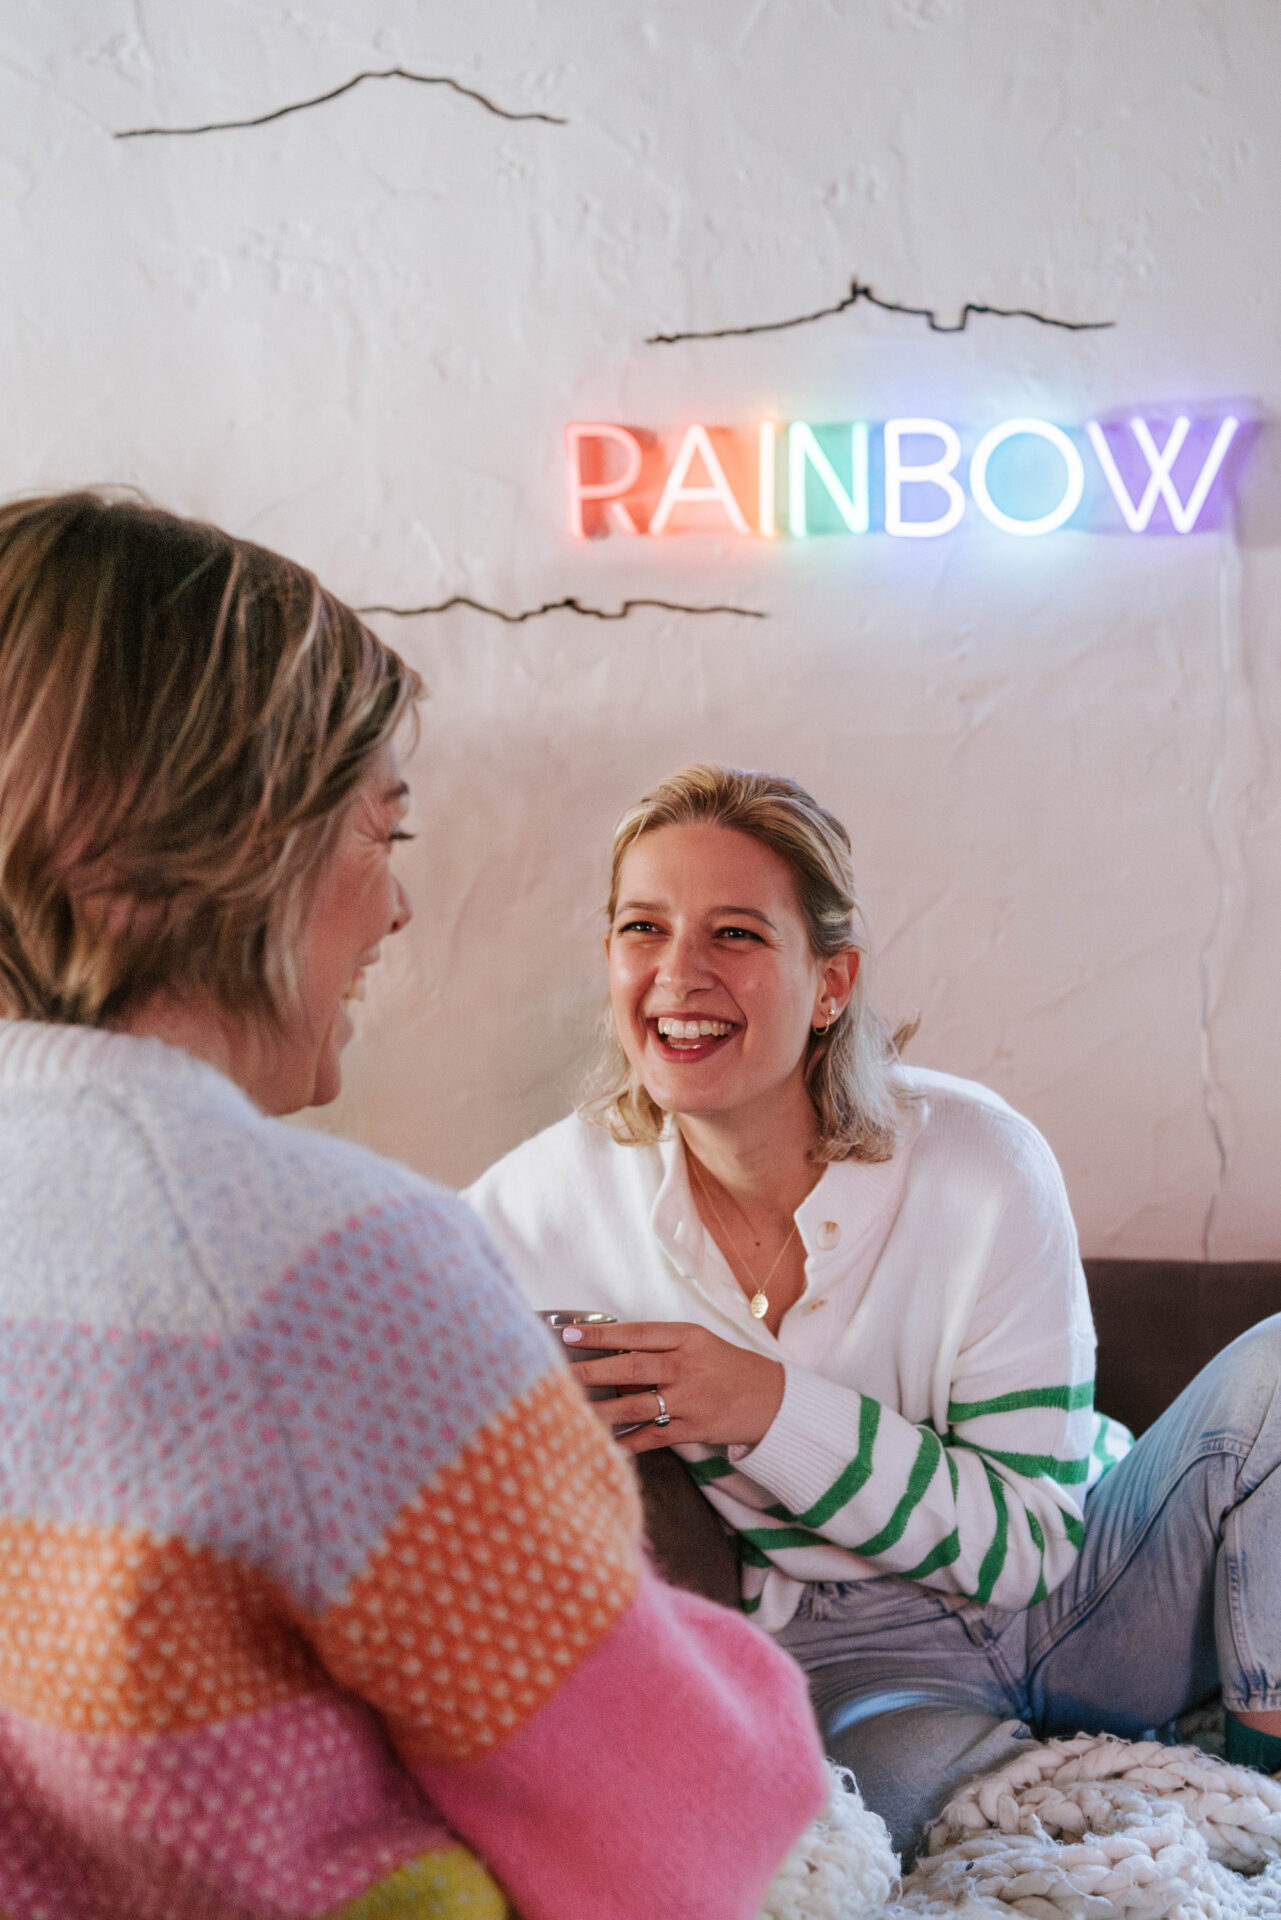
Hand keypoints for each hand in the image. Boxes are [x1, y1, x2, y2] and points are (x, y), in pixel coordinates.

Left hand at [560, 1320, 784, 1454]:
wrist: (772, 1398)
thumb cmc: (727, 1366)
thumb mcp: (698, 1343)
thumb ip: (660, 1346)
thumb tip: (610, 1354)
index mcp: (686, 1338)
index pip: (635, 1334)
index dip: (600, 1335)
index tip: (568, 1335)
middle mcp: (685, 1367)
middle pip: (630, 1368)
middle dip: (590, 1372)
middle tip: (557, 1374)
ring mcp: (689, 1400)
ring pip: (635, 1406)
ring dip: (600, 1411)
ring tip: (569, 1411)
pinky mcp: (693, 1430)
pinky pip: (651, 1437)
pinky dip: (626, 1442)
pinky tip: (602, 1443)